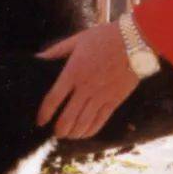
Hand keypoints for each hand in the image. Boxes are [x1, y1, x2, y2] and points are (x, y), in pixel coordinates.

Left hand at [36, 21, 140, 138]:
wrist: (134, 42)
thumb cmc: (104, 38)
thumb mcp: (77, 40)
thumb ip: (56, 51)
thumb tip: (38, 58)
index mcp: (73, 72)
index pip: (53, 99)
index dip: (45, 113)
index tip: (40, 121)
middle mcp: (85, 87)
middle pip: (67, 117)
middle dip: (59, 129)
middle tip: (56, 133)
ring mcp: (101, 95)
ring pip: (83, 123)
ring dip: (73, 133)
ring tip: (68, 135)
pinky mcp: (114, 100)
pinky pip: (100, 121)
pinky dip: (90, 131)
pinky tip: (85, 133)